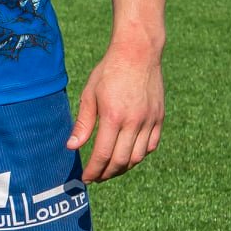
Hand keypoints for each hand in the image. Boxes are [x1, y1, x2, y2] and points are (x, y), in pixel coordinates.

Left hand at [67, 39, 163, 182]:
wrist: (138, 53)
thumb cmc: (109, 71)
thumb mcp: (89, 94)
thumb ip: (83, 123)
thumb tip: (72, 147)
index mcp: (113, 116)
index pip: (103, 155)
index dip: (94, 170)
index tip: (86, 178)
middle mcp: (134, 122)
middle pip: (121, 161)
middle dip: (107, 174)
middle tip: (96, 177)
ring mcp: (149, 120)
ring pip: (137, 157)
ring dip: (123, 168)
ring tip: (110, 169)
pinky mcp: (159, 117)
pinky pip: (151, 145)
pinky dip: (139, 156)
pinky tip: (128, 156)